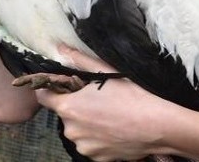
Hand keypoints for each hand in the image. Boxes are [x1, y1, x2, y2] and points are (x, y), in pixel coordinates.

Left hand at [35, 46, 176, 161]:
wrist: (155, 125)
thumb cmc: (130, 95)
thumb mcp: (104, 72)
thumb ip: (78, 60)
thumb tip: (60, 48)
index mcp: (68, 107)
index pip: (43, 97)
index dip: (52, 90)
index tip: (66, 87)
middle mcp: (70, 130)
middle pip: (65, 114)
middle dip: (77, 107)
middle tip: (98, 100)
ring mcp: (83, 146)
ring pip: (78, 131)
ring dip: (87, 124)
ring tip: (109, 116)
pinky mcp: (96, 159)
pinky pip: (91, 145)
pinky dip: (98, 139)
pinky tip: (114, 131)